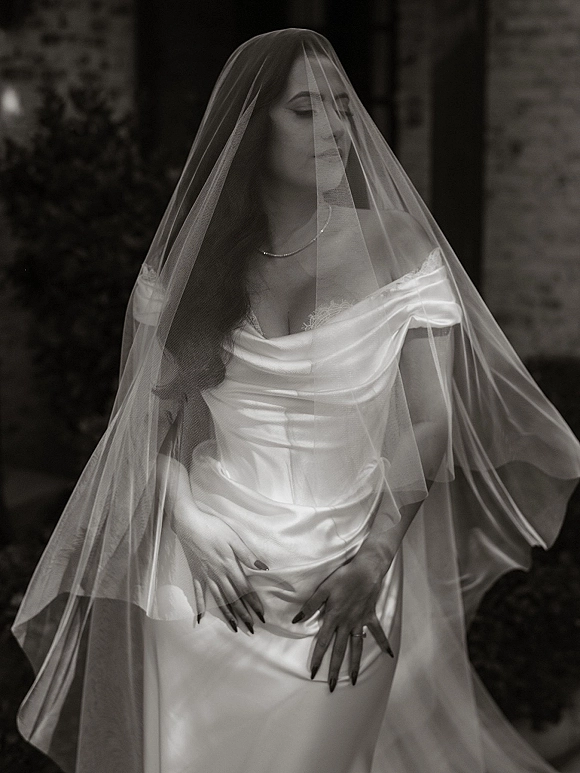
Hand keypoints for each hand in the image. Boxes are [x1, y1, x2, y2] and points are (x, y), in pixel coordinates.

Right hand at [172, 503, 268, 632]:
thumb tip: (263, 567)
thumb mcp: (234, 537)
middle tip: (251, 628)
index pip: (245, 589)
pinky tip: (200, 619)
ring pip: (219, 600)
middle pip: (234, 598)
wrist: (189, 524)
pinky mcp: (195, 575)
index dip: (254, 603)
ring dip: (227, 615)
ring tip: (234, 628)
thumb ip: (247, 554)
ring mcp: (206, 576)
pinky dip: (199, 607)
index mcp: (230, 565)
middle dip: (243, 614)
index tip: (261, 615)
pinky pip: (198, 594)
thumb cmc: (213, 528)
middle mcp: (218, 575)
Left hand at [291, 557, 393, 691]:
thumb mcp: (323, 589)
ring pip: (357, 647)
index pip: (323, 642)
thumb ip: (310, 605)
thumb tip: (296, 619)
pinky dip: (384, 643)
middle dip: (335, 669)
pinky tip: (389, 655)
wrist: (366, 570)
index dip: (317, 657)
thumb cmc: (343, 577)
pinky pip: (378, 632)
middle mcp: (347, 623)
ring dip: (355, 664)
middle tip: (332, 686)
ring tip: (354, 680)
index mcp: (334, 617)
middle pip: (340, 650)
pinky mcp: (371, 616)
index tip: (313, 673)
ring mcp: (360, 621)